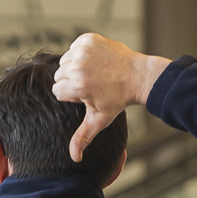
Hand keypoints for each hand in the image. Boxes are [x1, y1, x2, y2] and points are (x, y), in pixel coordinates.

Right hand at [53, 33, 169, 162]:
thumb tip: (74, 158)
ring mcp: (83, 50)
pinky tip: (96, 61)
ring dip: (76, 66)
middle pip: (59, 75)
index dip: (71, 95)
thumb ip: (83, 137)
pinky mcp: (89, 39)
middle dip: (72, 81)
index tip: (87, 95)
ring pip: (65, 61)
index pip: (58, 91)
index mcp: (77, 85)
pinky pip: (74, 47)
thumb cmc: (118, 99)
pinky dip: (82, 52)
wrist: (138, 76)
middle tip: (92, 84)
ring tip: (94, 73)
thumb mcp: (99, 120)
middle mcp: (78, 66)